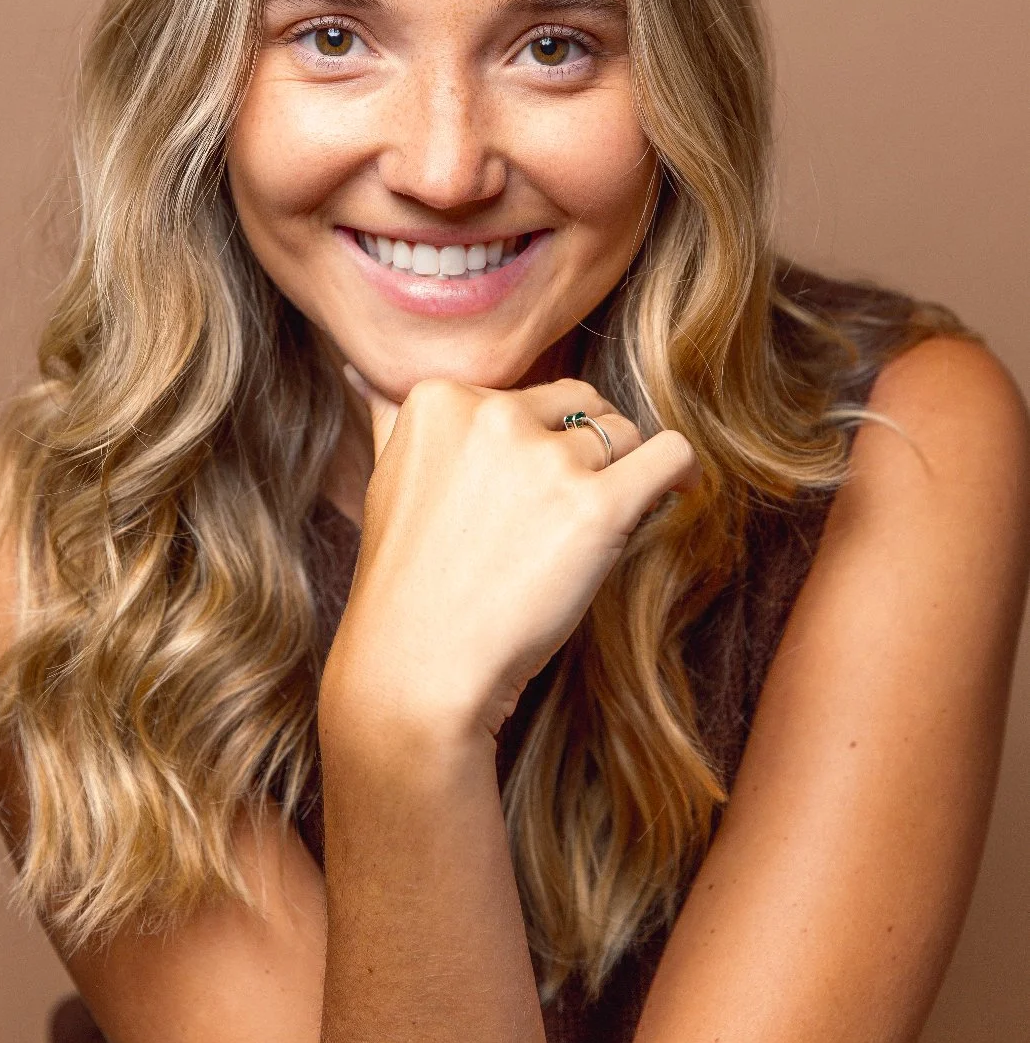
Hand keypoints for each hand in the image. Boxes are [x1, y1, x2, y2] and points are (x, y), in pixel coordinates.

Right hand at [320, 373, 700, 746]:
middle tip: (566, 512)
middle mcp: (494, 413)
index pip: (529, 392)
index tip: (527, 493)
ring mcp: (546, 459)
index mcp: (440, 397)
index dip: (539, 441)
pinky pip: (670, 455)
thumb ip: (387, 416)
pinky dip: (679, 474)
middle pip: (581, 404)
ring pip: (624, 433)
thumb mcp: (383, 479)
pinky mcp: (597, 507)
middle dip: (586, 449)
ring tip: (595, 528)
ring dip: (622, 476)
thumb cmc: (406, 582)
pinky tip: (673, 495)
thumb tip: (364, 374)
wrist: (419, 669)